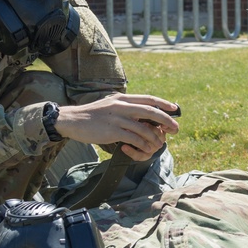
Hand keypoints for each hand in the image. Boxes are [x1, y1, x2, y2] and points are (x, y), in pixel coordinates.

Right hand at [55, 93, 179, 160]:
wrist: (72, 120)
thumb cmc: (92, 115)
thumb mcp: (110, 104)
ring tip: (159, 144)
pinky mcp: (112, 131)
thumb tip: (141, 112)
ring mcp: (117, 118)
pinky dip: (141, 144)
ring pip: (144, 128)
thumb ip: (124, 107)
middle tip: (176, 129)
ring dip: (154, 137)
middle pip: (151, 111)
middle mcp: (122, 106)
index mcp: (122, 99)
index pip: (148, 99)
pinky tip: (143, 148)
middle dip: (166, 120)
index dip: (164, 104)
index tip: (175, 109)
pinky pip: (134, 138)